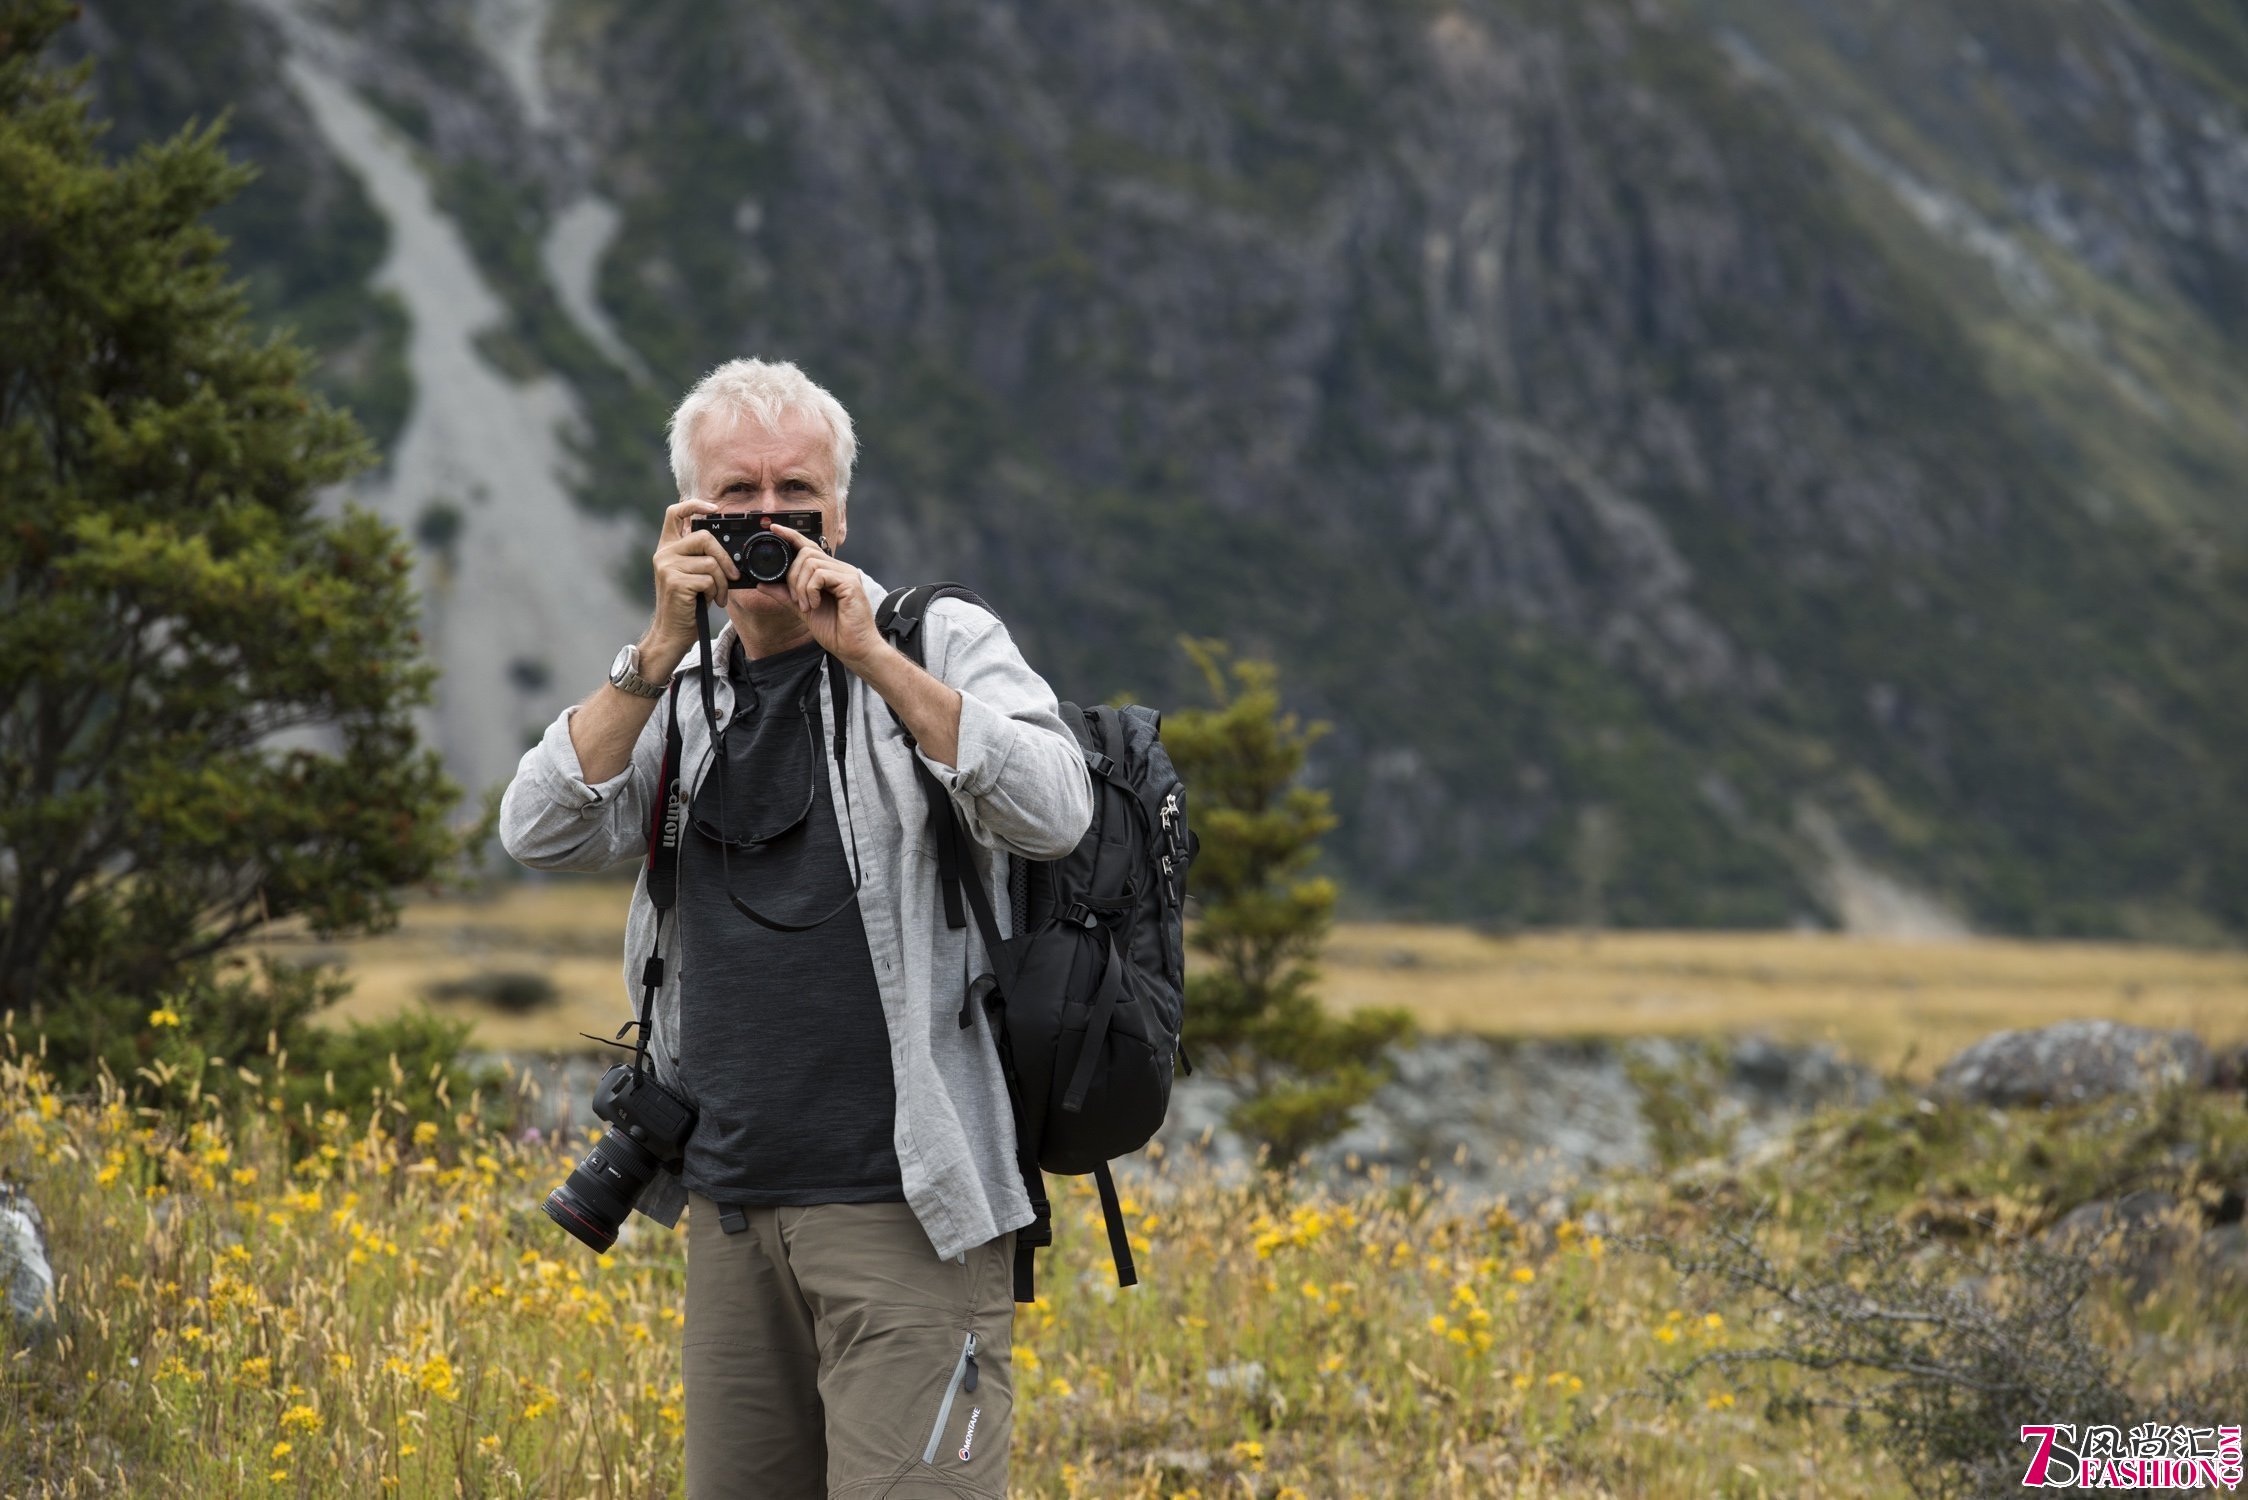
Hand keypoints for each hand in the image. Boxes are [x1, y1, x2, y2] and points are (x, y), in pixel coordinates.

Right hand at [641, 498, 735, 676]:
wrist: (673, 633)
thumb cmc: (688, 604)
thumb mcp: (695, 575)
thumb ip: (703, 557)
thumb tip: (731, 549)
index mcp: (668, 547)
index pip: (675, 512)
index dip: (695, 504)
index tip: (715, 508)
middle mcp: (664, 553)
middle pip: (704, 537)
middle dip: (725, 558)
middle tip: (733, 575)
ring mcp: (667, 567)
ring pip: (710, 562)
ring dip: (722, 582)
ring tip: (719, 595)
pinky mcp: (675, 581)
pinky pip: (709, 578)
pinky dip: (717, 592)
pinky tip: (711, 602)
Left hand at [759, 522, 884, 669]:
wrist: (854, 649)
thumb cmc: (835, 631)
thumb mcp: (802, 610)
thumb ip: (784, 595)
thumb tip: (762, 584)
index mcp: (831, 572)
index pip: (809, 546)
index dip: (791, 535)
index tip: (774, 528)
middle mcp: (841, 569)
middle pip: (806, 553)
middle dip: (792, 577)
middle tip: (796, 600)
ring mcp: (847, 574)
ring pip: (810, 563)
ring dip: (800, 587)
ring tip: (806, 606)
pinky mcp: (850, 583)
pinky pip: (820, 575)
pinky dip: (810, 590)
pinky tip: (815, 604)